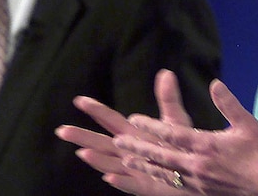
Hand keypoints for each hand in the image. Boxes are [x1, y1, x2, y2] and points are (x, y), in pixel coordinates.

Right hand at [55, 70, 195, 194]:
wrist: (195, 171)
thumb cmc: (182, 146)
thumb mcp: (176, 120)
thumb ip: (169, 99)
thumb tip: (166, 72)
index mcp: (134, 134)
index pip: (111, 120)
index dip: (96, 110)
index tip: (79, 100)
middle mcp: (129, 151)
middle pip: (102, 143)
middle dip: (83, 136)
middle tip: (62, 130)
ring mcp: (135, 170)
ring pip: (110, 164)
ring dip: (97, 159)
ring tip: (83, 152)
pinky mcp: (146, 186)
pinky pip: (131, 185)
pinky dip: (120, 182)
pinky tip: (109, 177)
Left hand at [116, 70, 257, 195]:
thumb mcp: (247, 124)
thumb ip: (228, 103)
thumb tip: (215, 83)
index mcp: (207, 145)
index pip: (173, 134)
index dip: (152, 126)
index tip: (135, 118)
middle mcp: (198, 164)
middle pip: (161, 155)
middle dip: (138, 146)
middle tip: (118, 140)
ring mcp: (197, 181)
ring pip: (163, 172)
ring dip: (142, 164)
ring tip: (125, 158)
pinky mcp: (200, 192)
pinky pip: (172, 185)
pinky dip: (156, 178)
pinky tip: (149, 174)